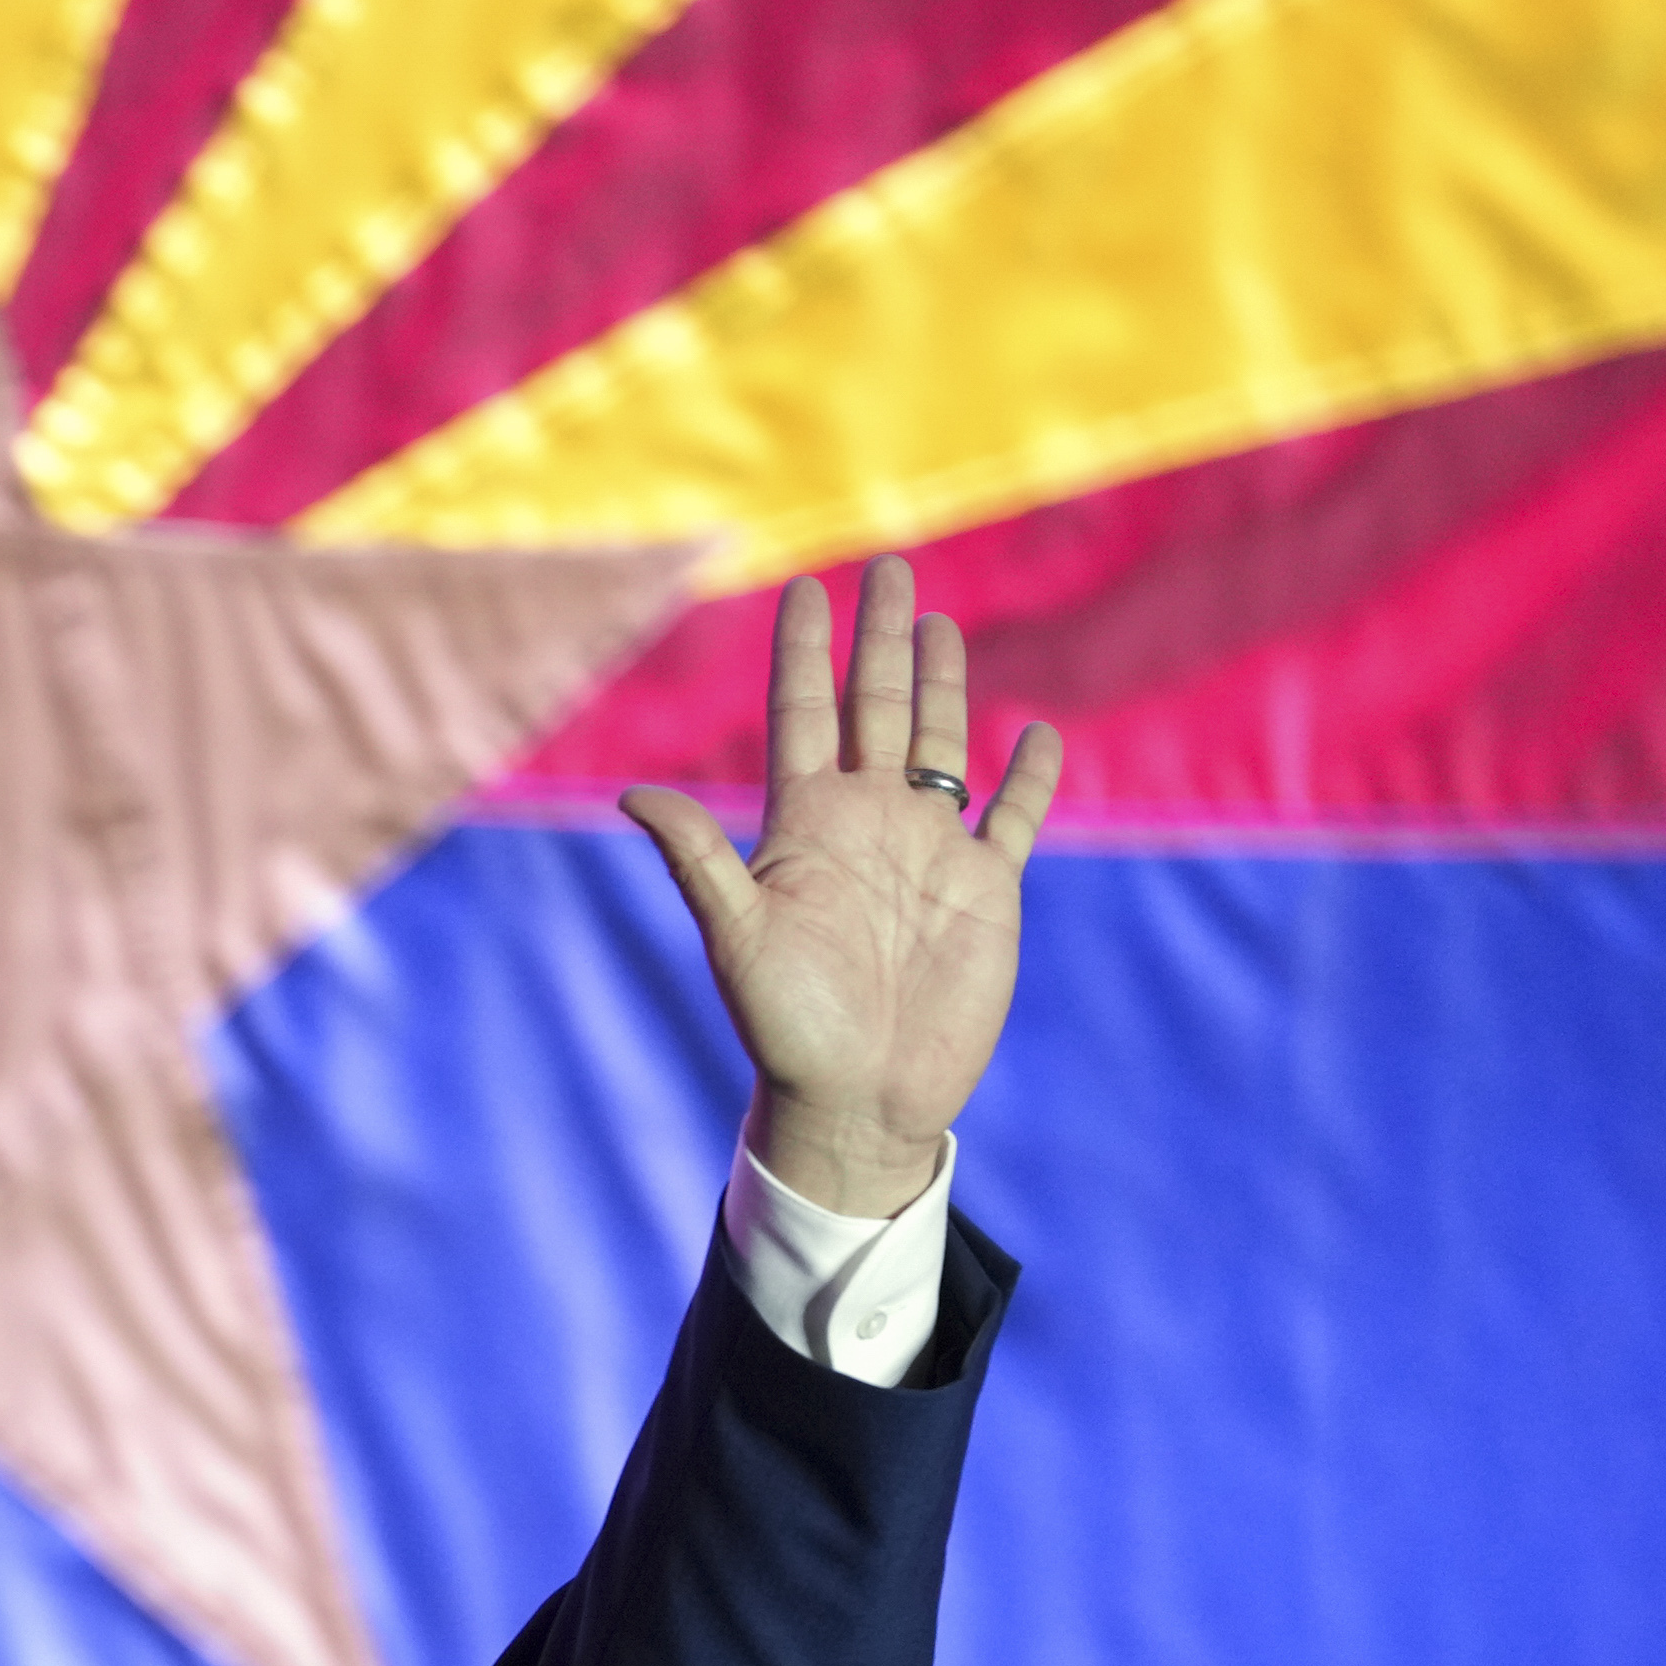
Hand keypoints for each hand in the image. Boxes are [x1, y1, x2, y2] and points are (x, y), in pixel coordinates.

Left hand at [623, 554, 1062, 1217]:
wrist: (859, 1098)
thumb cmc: (786, 1026)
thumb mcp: (738, 938)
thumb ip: (698, 861)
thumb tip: (631, 797)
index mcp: (806, 823)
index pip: (807, 714)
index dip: (807, 653)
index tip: (805, 588)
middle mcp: (867, 823)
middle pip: (877, 707)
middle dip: (883, 639)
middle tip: (890, 568)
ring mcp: (929, 851)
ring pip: (938, 744)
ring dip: (941, 686)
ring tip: (938, 624)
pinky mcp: (985, 889)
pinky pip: (1011, 817)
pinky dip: (1026, 778)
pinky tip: (1035, 736)